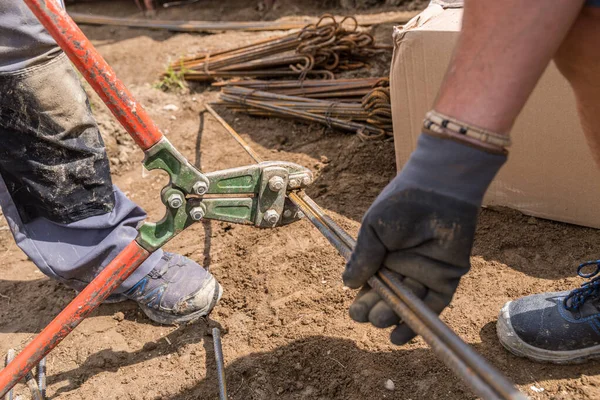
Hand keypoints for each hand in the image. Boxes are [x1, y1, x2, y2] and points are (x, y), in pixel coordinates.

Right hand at [343, 133, 505, 344]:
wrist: (437, 189)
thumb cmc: (401, 204)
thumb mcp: (373, 229)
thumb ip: (363, 256)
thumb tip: (347, 284)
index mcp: (381, 256)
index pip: (369, 286)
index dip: (362, 302)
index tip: (355, 312)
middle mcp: (401, 268)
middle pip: (387, 299)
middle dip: (376, 311)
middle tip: (369, 315)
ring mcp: (423, 274)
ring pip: (407, 305)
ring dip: (394, 317)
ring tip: (382, 320)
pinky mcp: (446, 278)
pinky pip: (432, 306)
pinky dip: (417, 323)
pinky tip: (400, 335)